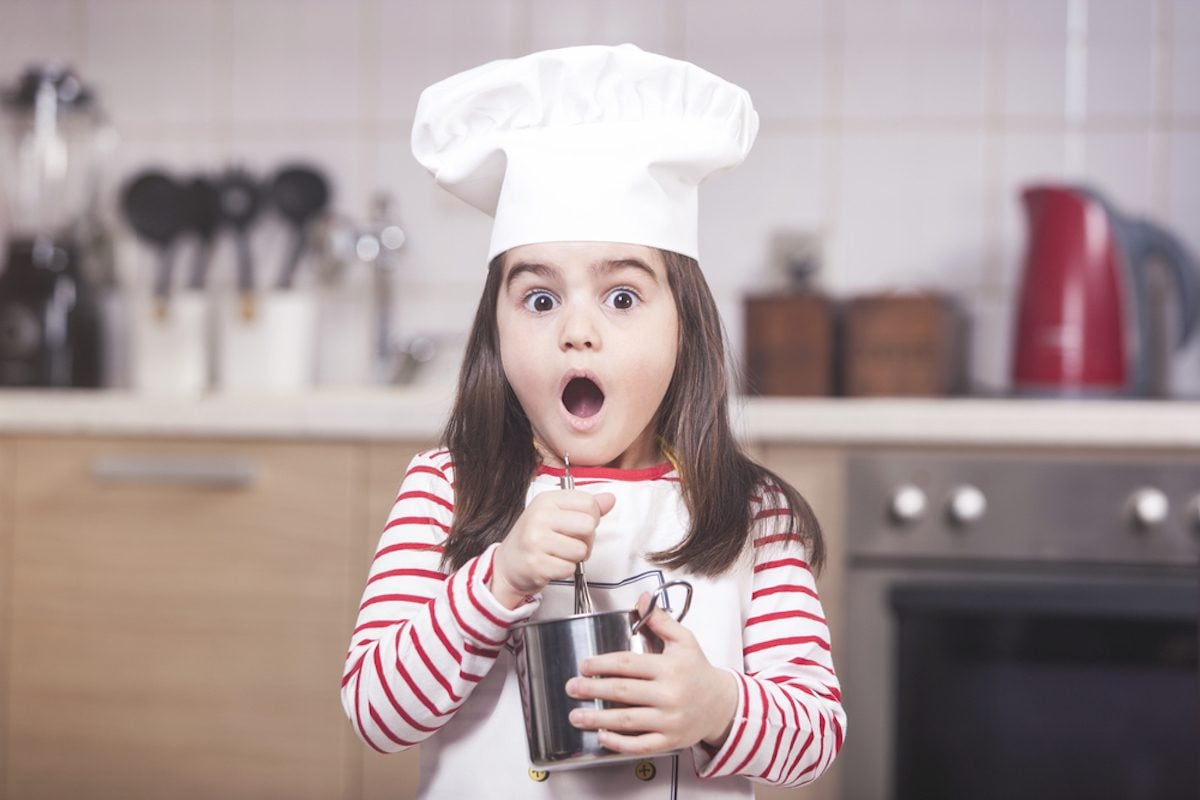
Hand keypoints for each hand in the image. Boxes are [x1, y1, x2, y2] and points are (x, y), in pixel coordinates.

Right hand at [489, 489, 615, 608]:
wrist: (508, 564)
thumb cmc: (536, 537)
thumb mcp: (557, 514)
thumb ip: (585, 507)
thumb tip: (610, 499)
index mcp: (547, 499)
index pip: (589, 503)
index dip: (591, 517)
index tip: (577, 525)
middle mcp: (539, 516)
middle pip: (588, 525)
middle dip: (586, 539)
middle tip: (571, 543)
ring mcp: (536, 540)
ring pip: (581, 550)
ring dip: (575, 557)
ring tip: (560, 554)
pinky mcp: (536, 564)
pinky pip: (570, 568)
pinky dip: (564, 570)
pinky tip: (552, 564)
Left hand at [564, 593, 737, 753]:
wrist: (722, 705)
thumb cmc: (698, 671)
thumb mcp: (684, 640)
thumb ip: (659, 620)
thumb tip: (641, 599)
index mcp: (669, 667)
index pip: (628, 664)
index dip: (601, 664)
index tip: (584, 666)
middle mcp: (669, 694)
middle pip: (623, 691)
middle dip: (592, 690)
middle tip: (571, 688)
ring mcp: (669, 720)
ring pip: (628, 720)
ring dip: (597, 719)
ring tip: (576, 715)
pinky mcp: (670, 740)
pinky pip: (640, 744)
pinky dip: (619, 743)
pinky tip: (602, 736)